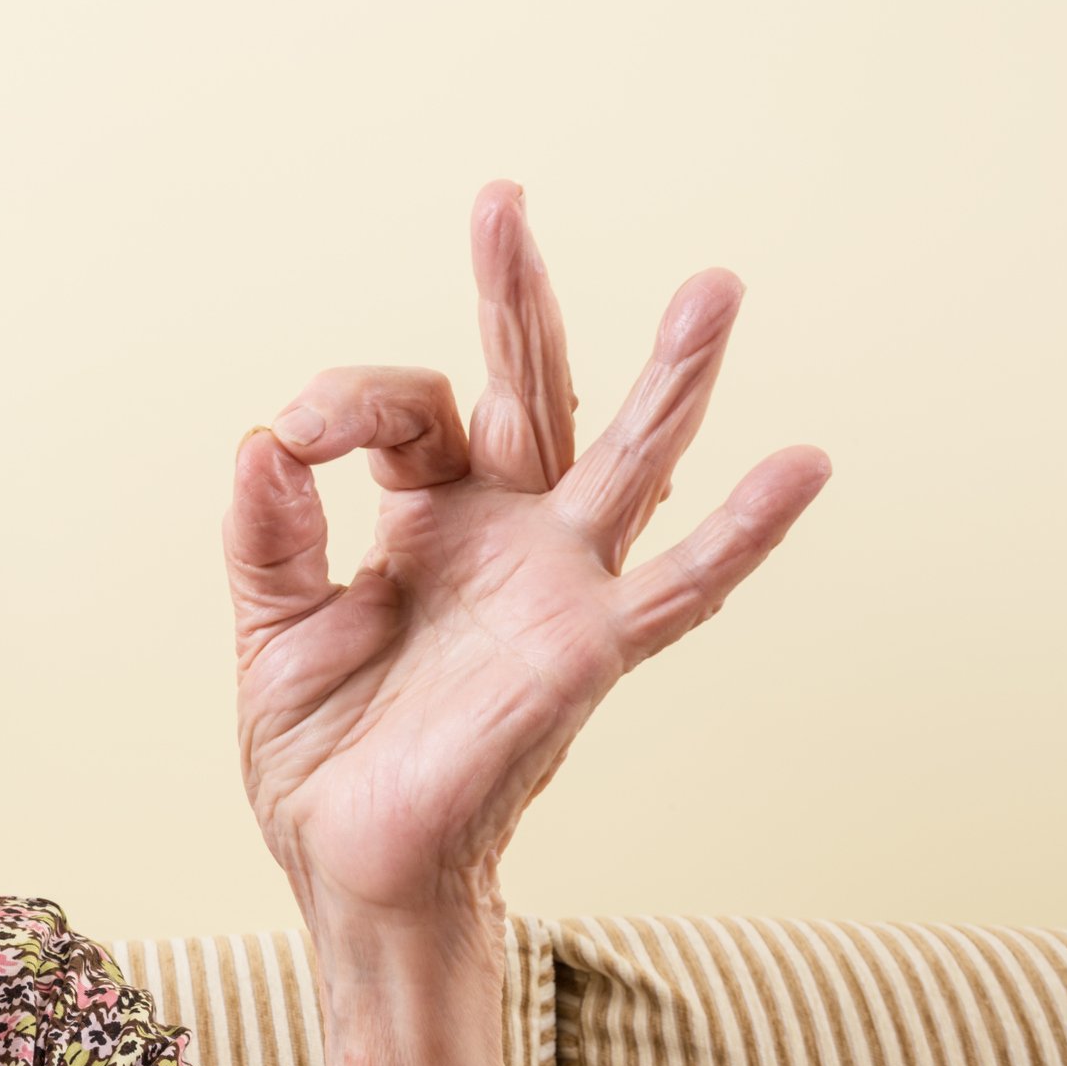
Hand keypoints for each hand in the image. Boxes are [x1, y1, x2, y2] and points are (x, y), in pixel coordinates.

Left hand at [223, 180, 831, 949]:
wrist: (354, 866)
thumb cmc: (324, 757)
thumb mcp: (272, 628)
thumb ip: (269, 534)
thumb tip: (262, 438)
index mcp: (426, 520)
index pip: (407, 409)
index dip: (347, 402)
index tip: (293, 441)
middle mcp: (502, 536)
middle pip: (524, 389)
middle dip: (515, 297)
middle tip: (502, 199)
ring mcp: (553, 586)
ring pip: (626, 460)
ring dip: (668, 376)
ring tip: (715, 288)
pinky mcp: (583, 651)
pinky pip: (678, 587)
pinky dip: (744, 532)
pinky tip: (804, 464)